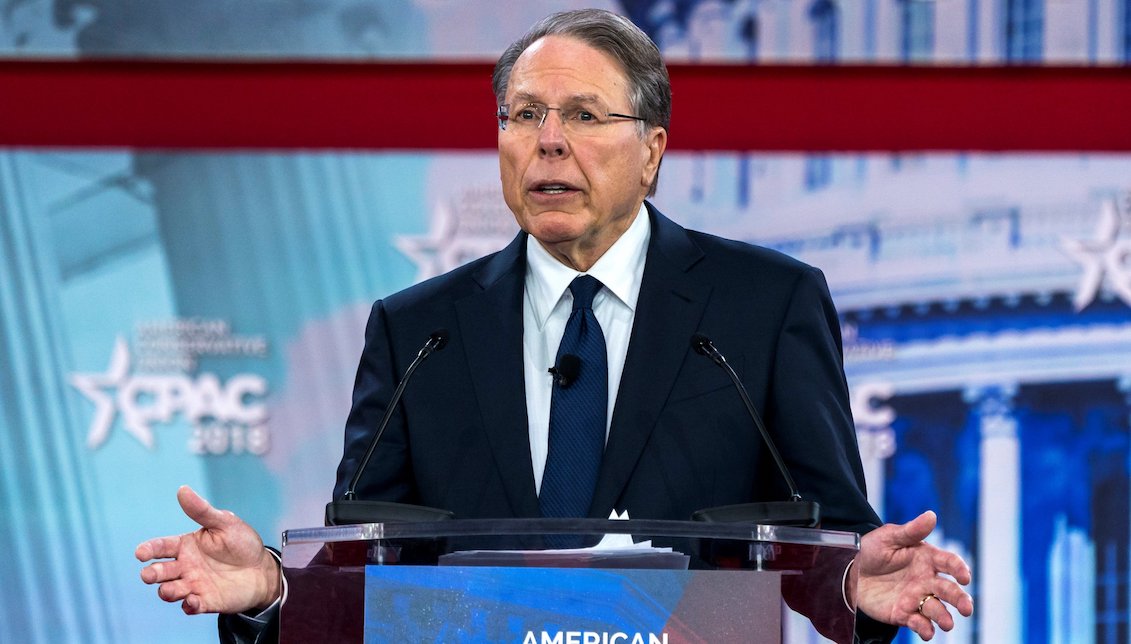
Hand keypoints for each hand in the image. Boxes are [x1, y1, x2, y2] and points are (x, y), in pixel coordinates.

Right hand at [136, 485, 280, 614]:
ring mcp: (193, 585)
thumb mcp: (225, 523)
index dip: (149, 549)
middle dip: (151, 574)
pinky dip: (188, 605)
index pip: (161, 547)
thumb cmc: (242, 543)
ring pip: (170, 590)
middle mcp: (184, 566)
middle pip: (160, 571)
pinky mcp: (205, 601)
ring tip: (169, 590)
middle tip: (149, 574)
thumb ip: (202, 511)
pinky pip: (190, 606)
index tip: (140, 553)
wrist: (263, 569)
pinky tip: (192, 601)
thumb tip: (182, 489)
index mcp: (186, 545)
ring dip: (167, 591)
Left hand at [853, 510, 972, 639]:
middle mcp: (927, 580)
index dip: (960, 569)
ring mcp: (917, 598)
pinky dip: (925, 629)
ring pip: (937, 610)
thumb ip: (911, 530)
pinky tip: (926, 630)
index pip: (949, 563)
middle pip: (949, 591)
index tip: (964, 577)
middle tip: (966, 608)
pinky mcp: (905, 614)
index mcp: (927, 558)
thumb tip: (932, 515)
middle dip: (960, 600)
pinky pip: (919, 623)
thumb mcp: (888, 537)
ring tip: (947, 624)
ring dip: (945, 618)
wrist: (850, 572)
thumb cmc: (872, 551)